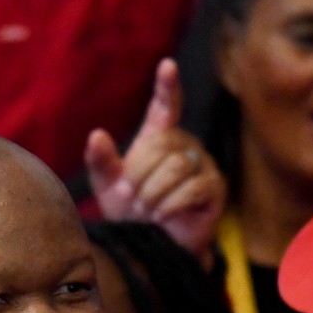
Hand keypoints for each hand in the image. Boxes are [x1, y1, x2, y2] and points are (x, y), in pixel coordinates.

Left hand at [87, 58, 226, 264]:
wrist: (153, 246)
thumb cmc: (131, 212)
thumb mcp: (108, 187)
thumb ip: (101, 161)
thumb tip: (97, 135)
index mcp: (159, 137)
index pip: (166, 105)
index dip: (167, 86)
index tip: (167, 65)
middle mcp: (184, 144)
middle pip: (163, 143)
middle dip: (141, 175)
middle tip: (133, 200)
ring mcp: (203, 164)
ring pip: (177, 166)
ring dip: (154, 193)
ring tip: (147, 211)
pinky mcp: (215, 187)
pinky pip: (192, 188)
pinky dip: (171, 204)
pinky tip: (163, 216)